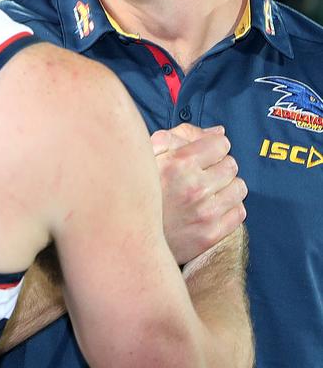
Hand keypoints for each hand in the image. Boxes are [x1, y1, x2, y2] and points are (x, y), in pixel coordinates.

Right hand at [151, 123, 246, 264]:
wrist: (128, 235)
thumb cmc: (140, 189)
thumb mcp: (150, 153)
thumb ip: (180, 135)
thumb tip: (217, 132)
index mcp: (179, 163)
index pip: (221, 144)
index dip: (211, 148)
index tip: (203, 157)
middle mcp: (194, 187)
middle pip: (231, 165)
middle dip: (218, 167)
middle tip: (201, 176)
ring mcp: (204, 213)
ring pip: (238, 188)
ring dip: (226, 188)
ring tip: (207, 193)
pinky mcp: (210, 235)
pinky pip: (238, 212)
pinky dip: (228, 209)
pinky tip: (210, 209)